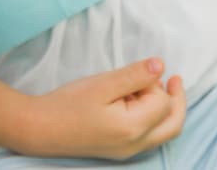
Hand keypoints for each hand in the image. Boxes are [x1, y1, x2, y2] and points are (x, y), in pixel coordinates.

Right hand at [17, 58, 185, 159]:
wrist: (39, 129)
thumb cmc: (68, 104)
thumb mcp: (103, 83)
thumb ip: (134, 75)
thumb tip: (160, 65)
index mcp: (134, 128)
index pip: (163, 103)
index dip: (156, 83)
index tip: (140, 71)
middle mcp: (135, 145)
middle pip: (173, 125)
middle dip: (177, 100)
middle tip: (174, 79)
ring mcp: (128, 152)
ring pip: (163, 133)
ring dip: (163, 109)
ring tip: (148, 88)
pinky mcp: (119, 151)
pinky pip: (148, 136)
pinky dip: (151, 118)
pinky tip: (134, 102)